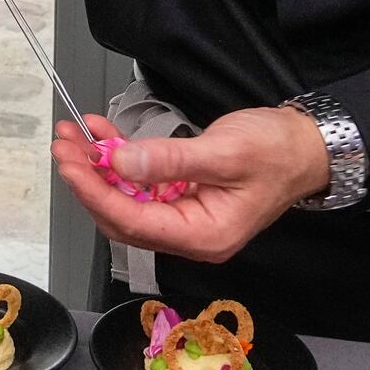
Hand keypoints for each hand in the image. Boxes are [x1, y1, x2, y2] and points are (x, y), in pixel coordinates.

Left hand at [50, 107, 330, 263]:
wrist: (305, 146)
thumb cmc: (276, 152)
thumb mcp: (224, 152)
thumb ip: (170, 161)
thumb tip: (121, 163)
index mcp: (204, 235)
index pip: (133, 221)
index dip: (94, 192)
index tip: (69, 162)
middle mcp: (190, 234)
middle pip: (122, 215)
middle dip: (88, 180)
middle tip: (63, 144)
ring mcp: (185, 217)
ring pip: (126, 199)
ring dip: (98, 168)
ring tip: (74, 136)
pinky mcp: (182, 197)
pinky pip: (141, 184)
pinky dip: (119, 160)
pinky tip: (103, 134)